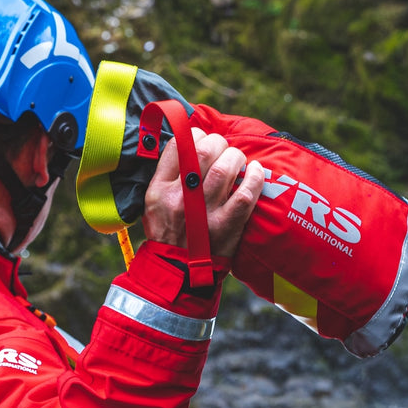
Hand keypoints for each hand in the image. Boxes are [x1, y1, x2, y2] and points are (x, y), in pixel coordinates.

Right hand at [142, 128, 262, 259]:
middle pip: (203, 151)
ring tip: (237, 159)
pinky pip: (245, 194)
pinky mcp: (227, 226)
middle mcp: (180, 199)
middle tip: (222, 149)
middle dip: (218, 143)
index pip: (178, 146)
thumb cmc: (167, 234)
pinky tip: (255, 171)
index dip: (195, 135)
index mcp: (159, 190)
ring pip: (224, 169)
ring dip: (235, 157)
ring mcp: (205, 213)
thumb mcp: (152, 204)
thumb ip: (166, 177)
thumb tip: (187, 145)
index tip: (202, 140)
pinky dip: (254, 177)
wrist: (177, 272)